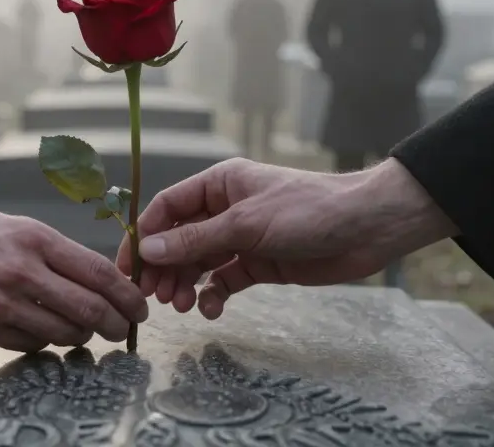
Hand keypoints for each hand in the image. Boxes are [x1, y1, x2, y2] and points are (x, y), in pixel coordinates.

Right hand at [0, 201, 147, 351]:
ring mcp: (0, 304)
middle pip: (90, 309)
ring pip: (63, 333)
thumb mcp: (11, 226)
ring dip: (80, 336)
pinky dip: (43, 341)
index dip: (127, 296)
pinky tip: (39, 330)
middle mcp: (22, 271)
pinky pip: (29, 345)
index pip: (99, 273)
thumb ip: (50, 251)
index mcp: (34, 238)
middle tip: (123, 331)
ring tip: (81, 331)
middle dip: (116, 325)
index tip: (138, 307)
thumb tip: (92, 278)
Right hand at [117, 158, 455, 319]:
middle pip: (179, 239)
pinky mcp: (260, 264)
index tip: (128, 266)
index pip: (167, 208)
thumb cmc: (308, 211)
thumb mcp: (246, 223)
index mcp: (219, 184)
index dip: (144, 235)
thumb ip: (195, 240)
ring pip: (199, 263)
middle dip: (165, 267)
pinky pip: (224, 281)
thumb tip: (148, 251)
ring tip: (182, 307)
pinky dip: (214, 295)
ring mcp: (243, 238)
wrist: (366, 229)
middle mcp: (226, 209)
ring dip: (186, 284)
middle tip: (155, 297)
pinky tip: (211, 309)